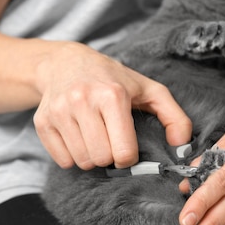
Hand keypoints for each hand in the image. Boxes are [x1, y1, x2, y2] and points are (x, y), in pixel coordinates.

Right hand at [33, 41, 191, 168]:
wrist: (65, 63)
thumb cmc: (113, 79)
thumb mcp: (149, 90)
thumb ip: (174, 116)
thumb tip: (181, 145)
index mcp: (112, 94)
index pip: (123, 152)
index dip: (129, 156)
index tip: (128, 146)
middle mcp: (82, 101)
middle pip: (101, 159)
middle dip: (110, 156)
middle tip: (110, 140)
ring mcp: (59, 112)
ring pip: (82, 162)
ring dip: (92, 157)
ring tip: (95, 137)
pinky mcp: (42, 122)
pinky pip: (62, 161)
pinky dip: (72, 156)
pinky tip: (78, 137)